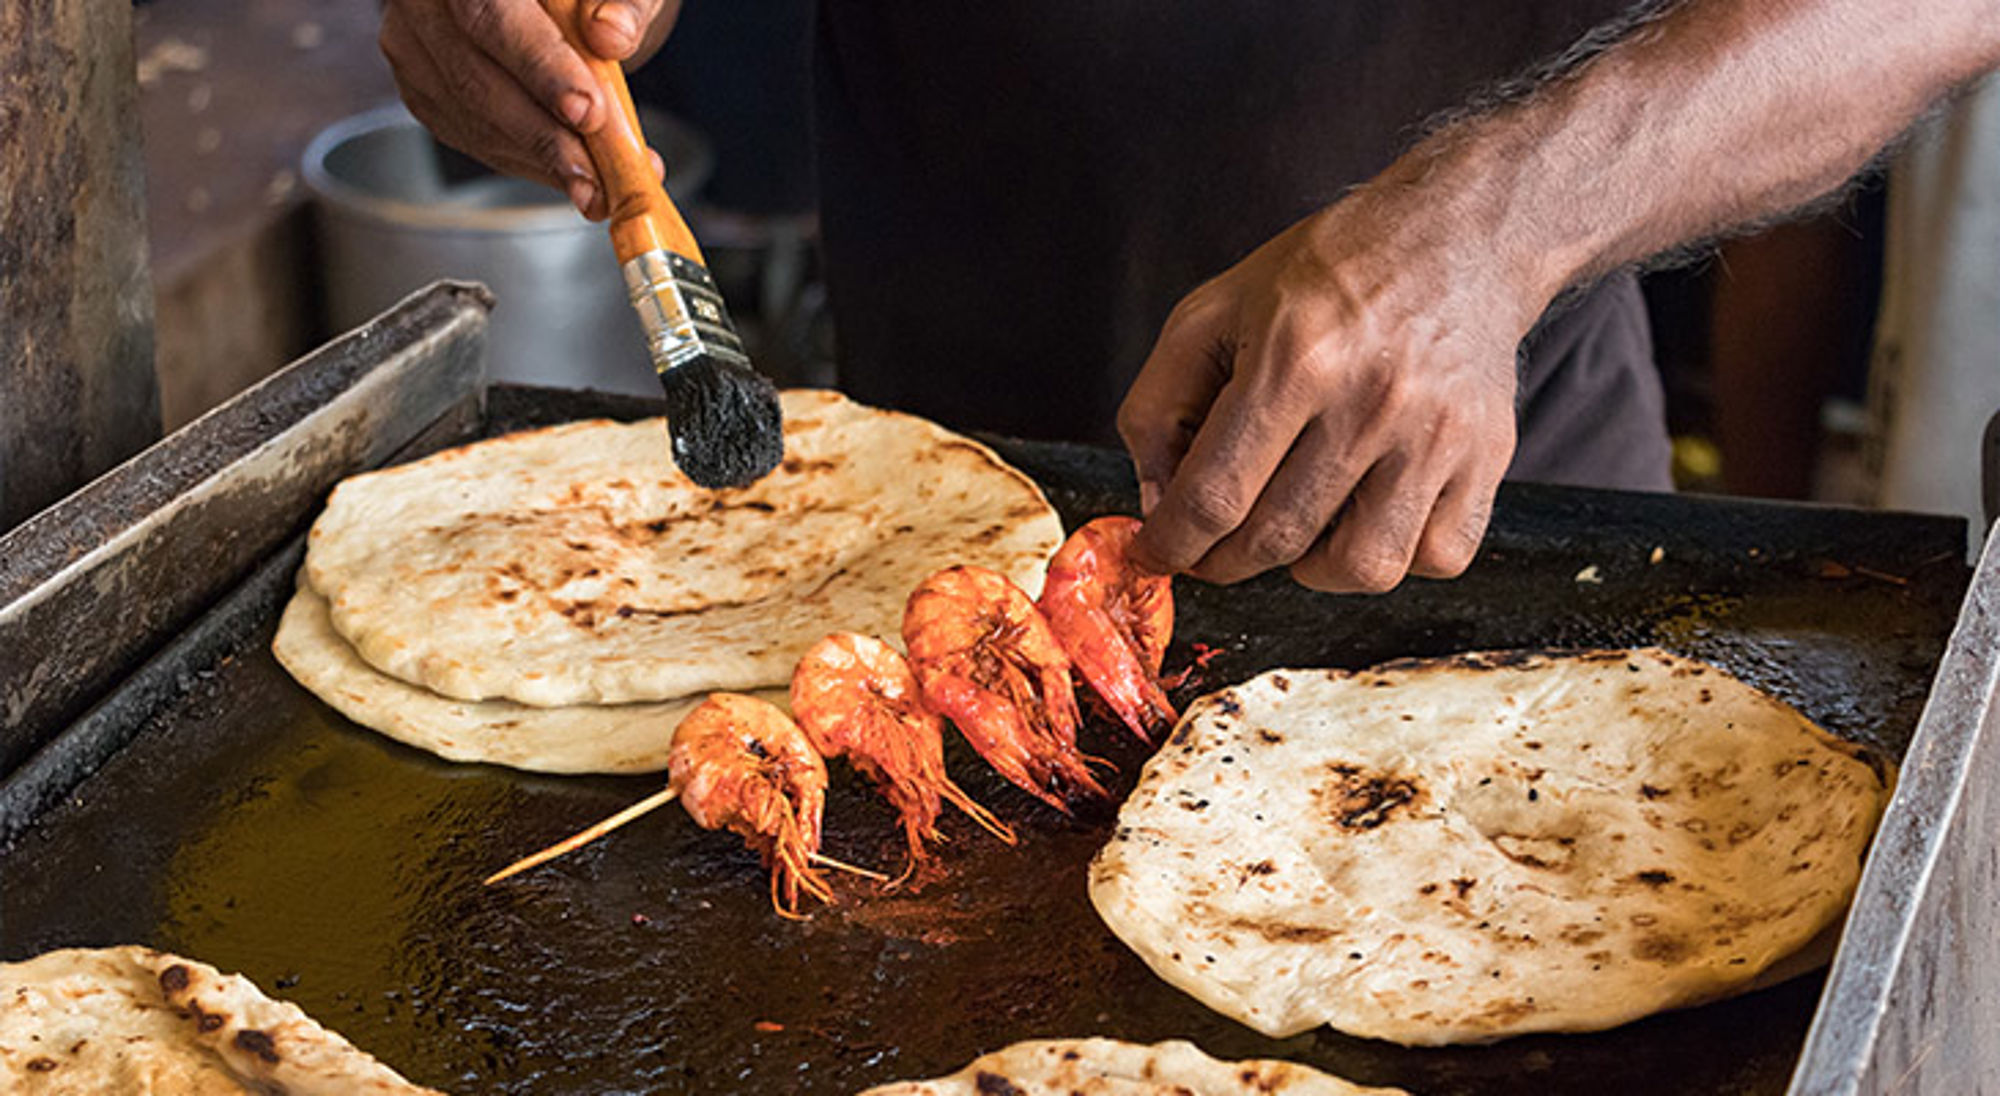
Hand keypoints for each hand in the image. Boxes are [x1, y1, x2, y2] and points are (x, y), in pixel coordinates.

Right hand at [379, 0, 676, 218]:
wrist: (554, 1)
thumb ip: (624, 3)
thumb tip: (612, 36)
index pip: (493, 14)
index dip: (540, 67)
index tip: (588, 113)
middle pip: (474, 75)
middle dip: (543, 135)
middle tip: (596, 176)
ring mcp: (412, 41)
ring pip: (469, 114)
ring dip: (537, 160)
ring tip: (597, 186)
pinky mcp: (419, 83)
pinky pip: (466, 133)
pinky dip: (522, 161)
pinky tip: (564, 172)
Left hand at [1118, 181, 1540, 593]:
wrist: (1455, 238)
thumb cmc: (1328, 277)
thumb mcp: (1213, 311)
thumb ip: (1159, 406)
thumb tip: (1159, 505)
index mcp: (1296, 358)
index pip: (1215, 495)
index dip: (1171, 544)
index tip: (1157, 555)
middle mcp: (1372, 400)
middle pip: (1277, 538)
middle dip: (1223, 560)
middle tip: (1209, 546)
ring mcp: (1438, 435)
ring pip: (1362, 568)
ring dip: (1308, 569)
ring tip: (1293, 528)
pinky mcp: (1487, 457)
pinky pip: (1435, 556)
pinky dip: (1393, 556)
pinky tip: (1365, 513)